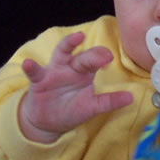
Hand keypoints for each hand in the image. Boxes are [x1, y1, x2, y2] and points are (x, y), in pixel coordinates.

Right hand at [18, 31, 132, 142]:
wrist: (47, 121)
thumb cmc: (71, 109)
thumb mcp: (91, 107)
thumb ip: (108, 102)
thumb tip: (131, 98)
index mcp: (85, 72)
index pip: (96, 60)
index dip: (102, 58)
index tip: (110, 60)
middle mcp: (71, 67)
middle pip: (83, 56)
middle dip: (94, 55)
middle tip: (105, 55)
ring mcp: (55, 71)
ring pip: (61, 54)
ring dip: (68, 45)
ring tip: (76, 38)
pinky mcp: (39, 81)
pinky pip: (35, 72)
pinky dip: (31, 68)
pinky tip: (28, 64)